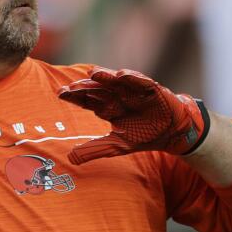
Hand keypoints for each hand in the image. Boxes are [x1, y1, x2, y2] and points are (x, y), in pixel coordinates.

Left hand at [57, 67, 208, 164]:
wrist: (172, 134)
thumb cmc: (143, 136)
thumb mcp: (117, 146)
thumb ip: (94, 150)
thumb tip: (70, 158)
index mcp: (107, 108)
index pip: (87, 99)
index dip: (74, 96)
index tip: (60, 93)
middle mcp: (117, 96)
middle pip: (97, 89)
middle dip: (84, 87)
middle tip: (71, 86)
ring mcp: (133, 91)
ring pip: (115, 81)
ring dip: (105, 77)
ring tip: (93, 74)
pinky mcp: (151, 89)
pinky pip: (140, 81)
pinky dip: (132, 78)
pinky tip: (122, 75)